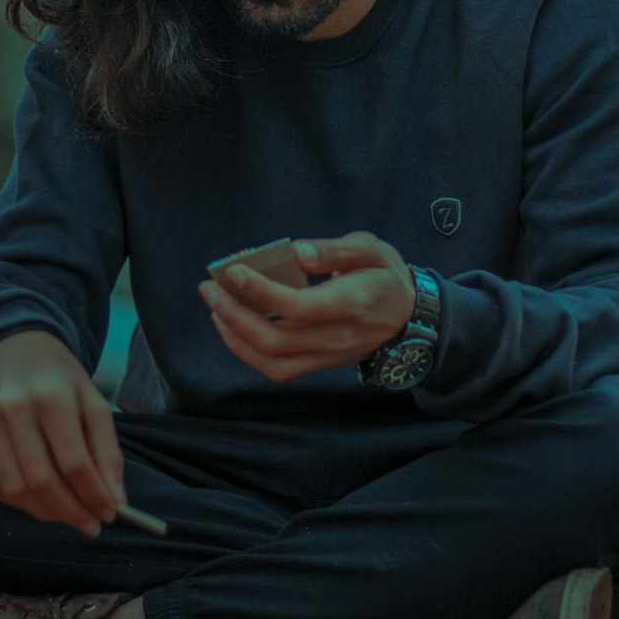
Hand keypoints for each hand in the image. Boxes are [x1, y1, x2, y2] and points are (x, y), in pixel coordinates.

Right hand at [0, 330, 127, 536]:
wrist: (11, 346)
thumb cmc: (60, 378)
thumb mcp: (93, 402)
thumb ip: (107, 452)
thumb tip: (115, 501)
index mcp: (52, 396)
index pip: (74, 461)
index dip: (94, 495)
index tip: (110, 514)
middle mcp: (14, 409)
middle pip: (43, 480)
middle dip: (72, 511)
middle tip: (91, 525)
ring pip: (16, 489)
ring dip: (47, 513)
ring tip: (69, 514)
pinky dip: (21, 503)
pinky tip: (42, 502)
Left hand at [198, 231, 417, 382]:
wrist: (408, 317)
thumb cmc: (385, 275)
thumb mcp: (371, 249)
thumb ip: (334, 250)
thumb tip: (296, 251)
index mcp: (352, 303)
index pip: (300, 307)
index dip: (262, 291)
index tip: (235, 270)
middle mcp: (337, 336)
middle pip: (277, 338)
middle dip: (234, 314)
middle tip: (210, 287)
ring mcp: (327, 356)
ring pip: (272, 360)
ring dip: (235, 335)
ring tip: (215, 305)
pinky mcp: (318, 364)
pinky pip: (277, 369)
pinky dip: (247, 351)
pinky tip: (231, 326)